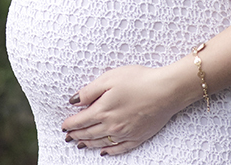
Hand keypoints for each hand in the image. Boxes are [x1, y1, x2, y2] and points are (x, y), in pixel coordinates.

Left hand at [61, 64, 189, 155]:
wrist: (166, 90)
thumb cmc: (139, 80)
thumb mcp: (109, 78)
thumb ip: (90, 91)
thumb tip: (74, 101)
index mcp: (103, 110)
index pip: (81, 121)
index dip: (70, 123)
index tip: (64, 125)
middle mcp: (112, 126)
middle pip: (89, 133)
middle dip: (76, 135)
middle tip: (68, 136)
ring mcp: (125, 133)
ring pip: (101, 142)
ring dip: (88, 143)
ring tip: (80, 144)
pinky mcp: (138, 137)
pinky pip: (119, 149)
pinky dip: (109, 151)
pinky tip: (104, 151)